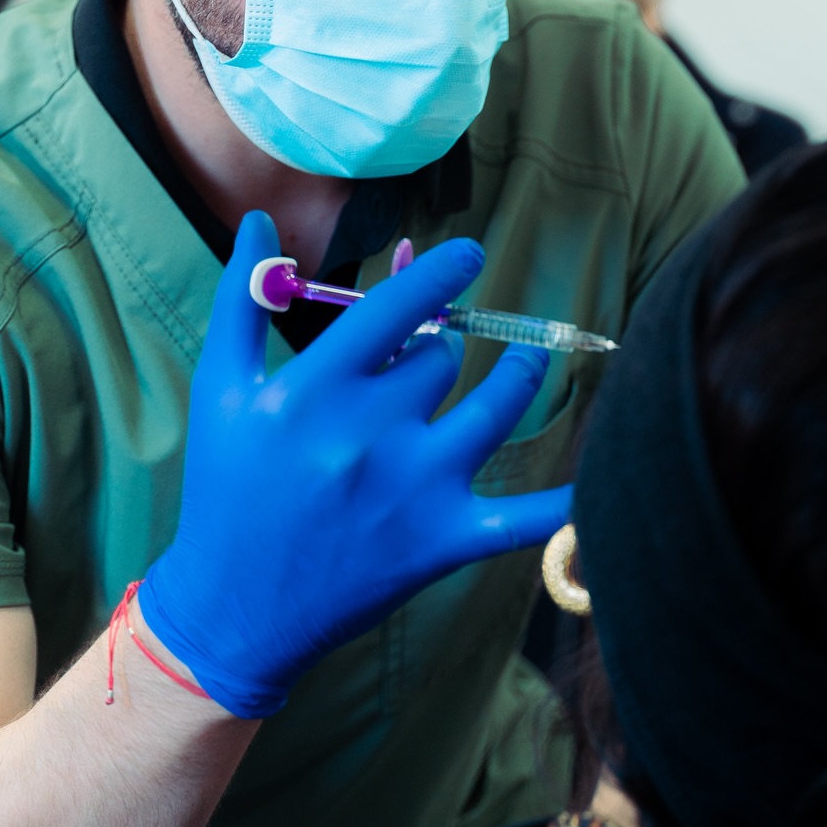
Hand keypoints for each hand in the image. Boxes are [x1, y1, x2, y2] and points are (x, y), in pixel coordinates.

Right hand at [137, 212, 571, 716]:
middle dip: (431, 352)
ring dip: (518, 373)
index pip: (397, 308)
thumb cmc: (228, 489)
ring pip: (496, 406)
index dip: (440, 272)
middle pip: (438, 360)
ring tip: (528, 355)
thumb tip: (261, 219)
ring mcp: (414, 489)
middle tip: (414, 365)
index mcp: (313, 390)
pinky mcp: (443, 541)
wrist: (233, 607)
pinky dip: (567, 504)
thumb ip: (242, 297)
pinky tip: (606, 478)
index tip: (469, 253)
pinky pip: (525, 518)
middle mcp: (370, 434)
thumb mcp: (220, 389)